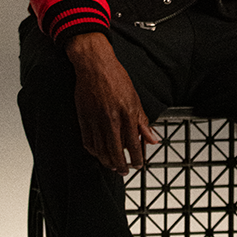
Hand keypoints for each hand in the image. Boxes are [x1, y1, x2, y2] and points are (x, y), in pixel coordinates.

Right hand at [65, 32, 157, 174]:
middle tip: (124, 171)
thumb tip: (152, 139)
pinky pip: (88, 141)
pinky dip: (93, 151)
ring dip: (107, 161)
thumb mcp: (135, 98)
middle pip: (116, 152)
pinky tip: (98, 153)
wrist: (95, 65)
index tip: (138, 165)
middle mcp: (111, 119)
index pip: (134, 145)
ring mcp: (96, 119)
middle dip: (121, 166)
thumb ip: (143, 121)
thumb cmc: (116, 78)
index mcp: (127, 114)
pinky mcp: (84, 117)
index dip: (137, 159)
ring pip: (100, 150)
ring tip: (112, 165)